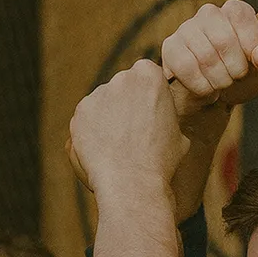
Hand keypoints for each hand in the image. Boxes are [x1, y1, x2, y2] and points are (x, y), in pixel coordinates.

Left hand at [68, 59, 185, 195]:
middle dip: (125, 106)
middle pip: (122, 88)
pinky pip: (86, 120)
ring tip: (118, 147)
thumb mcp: (178, 131)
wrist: (132, 182)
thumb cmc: (161, 160)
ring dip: (108, 119)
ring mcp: (97, 94)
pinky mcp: (79, 113)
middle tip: (133, 134)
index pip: (145, 76)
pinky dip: (91, 133)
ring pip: (102, 104)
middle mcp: (121, 78)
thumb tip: (158, 119)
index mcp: (149, 74)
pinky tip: (103, 150)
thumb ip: (163, 114)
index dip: (146, 97)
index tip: (149, 116)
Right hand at [163, 0, 257, 111]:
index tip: (255, 61)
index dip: (250, 42)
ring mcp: (186, 30)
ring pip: (205, 56)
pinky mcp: (170, 49)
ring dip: (219, 80)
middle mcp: (208, 14)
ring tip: (223, 85)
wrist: (215, 98)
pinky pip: (185, 67)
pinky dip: (201, 85)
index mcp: (235, 11)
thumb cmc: (244, 78)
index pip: (239, 14)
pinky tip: (206, 90)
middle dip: (235, 68)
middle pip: (223, 39)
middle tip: (237, 78)